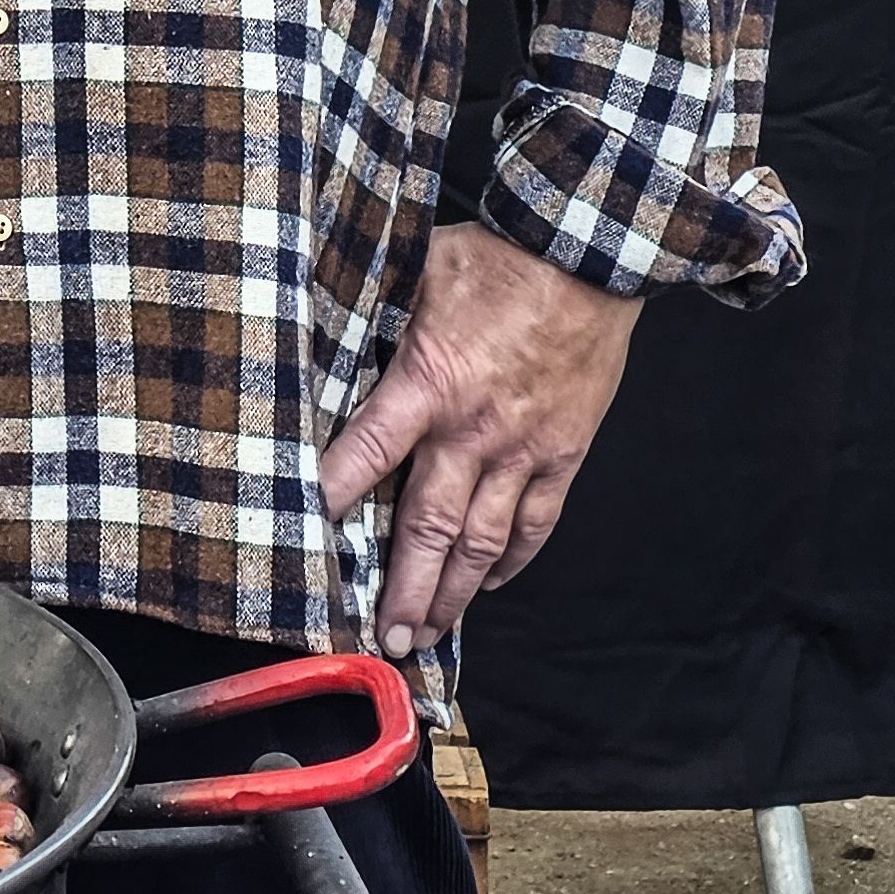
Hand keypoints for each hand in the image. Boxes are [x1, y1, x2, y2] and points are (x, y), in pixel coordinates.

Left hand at [320, 220, 639, 657]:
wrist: (591, 255)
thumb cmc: (500, 257)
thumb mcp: (418, 272)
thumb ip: (377, 316)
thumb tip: (319, 328)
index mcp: (429, 383)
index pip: (367, 453)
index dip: (332, 496)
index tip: (303, 538)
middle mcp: (474, 430)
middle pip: (428, 526)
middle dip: (403, 588)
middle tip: (381, 639)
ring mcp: (524, 449)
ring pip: (483, 540)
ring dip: (453, 593)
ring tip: (427, 634)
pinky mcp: (564, 453)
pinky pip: (536, 522)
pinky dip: (511, 560)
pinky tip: (490, 583)